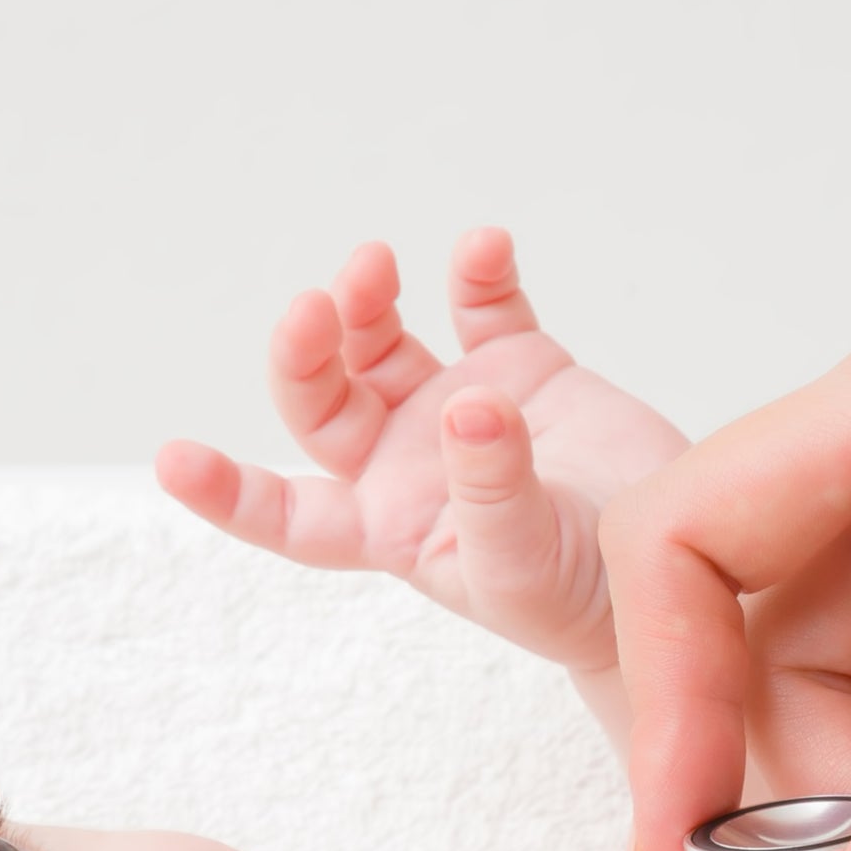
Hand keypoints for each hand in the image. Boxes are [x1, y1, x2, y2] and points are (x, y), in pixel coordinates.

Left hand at [159, 230, 688, 686]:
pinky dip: (476, 271)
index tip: (174, 460)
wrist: (676, 575)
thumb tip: (469, 406)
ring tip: (377, 264)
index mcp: (388, 527)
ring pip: (380, 341)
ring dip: (365, 297)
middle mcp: (406, 463)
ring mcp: (460, 409)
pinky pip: (482, 306)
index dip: (228, 490)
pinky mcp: (524, 369)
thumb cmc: (586, 603)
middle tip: (318, 304)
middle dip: (304, 350)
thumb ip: (491, 488)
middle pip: (322, 400)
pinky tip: (484, 247)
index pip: (288, 513)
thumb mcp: (526, 565)